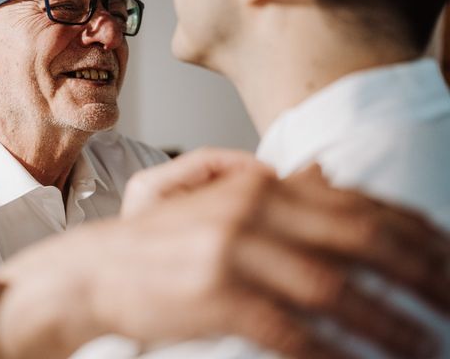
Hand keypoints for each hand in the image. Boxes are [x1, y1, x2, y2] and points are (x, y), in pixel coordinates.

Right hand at [118, 150, 447, 357]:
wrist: (100, 267)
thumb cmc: (167, 241)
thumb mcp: (223, 202)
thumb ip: (280, 190)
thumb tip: (329, 174)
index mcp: (260, 185)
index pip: (356, 203)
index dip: (413, 232)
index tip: (449, 256)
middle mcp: (253, 209)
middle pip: (359, 239)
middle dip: (420, 274)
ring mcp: (234, 251)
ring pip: (335, 288)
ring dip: (389, 324)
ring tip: (426, 347)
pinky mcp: (217, 296)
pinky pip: (292, 330)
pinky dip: (333, 354)